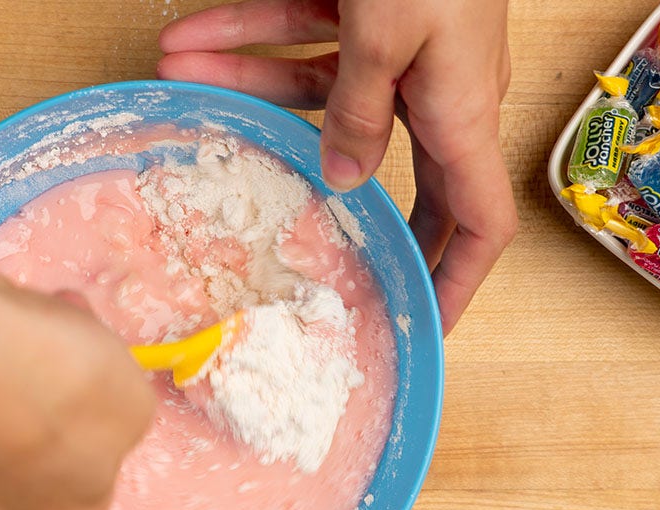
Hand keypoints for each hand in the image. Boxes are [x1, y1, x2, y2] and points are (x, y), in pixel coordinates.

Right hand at [0, 256, 156, 509]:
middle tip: (62, 343)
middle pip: (38, 455)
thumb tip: (104, 414)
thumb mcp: (134, 401)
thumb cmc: (54, 383)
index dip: (99, 426)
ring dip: (8, 372)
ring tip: (19, 320)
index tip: (99, 381)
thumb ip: (127, 419)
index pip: (93, 482)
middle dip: (51, 398)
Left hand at [157, 0, 518, 333]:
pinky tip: (191, 38)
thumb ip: (359, 108)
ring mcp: (399, 48)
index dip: (457, 281)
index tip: (422, 327)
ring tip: (180, 78)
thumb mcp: (388, 33)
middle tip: (277, 242)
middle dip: (320, 193)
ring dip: (247, 86)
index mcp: (461, 109)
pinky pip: (305, 36)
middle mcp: (435, 87)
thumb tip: (344, 178)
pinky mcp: (368, 8)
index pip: (479, 223)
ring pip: (318, 89)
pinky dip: (249, 36)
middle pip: (380, 162)